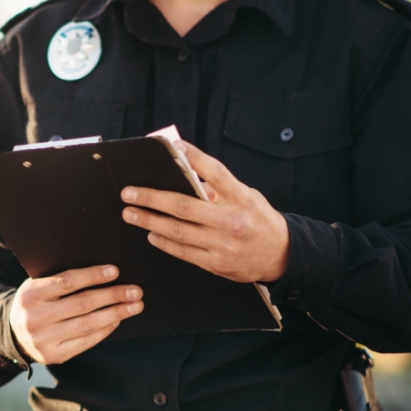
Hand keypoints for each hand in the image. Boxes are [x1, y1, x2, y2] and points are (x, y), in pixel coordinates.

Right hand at [9, 265, 143, 364]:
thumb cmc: (35, 303)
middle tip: (136, 291)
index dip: (93, 276)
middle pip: (82, 304)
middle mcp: (35, 318)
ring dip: (115, 314)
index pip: (67, 282)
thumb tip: (105, 274)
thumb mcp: (38, 286)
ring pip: (87, 324)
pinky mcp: (53, 355)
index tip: (115, 271)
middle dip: (113, 296)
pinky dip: (105, 329)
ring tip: (134, 306)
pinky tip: (117, 320)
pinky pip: (86, 341)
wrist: (13, 333)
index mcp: (31, 294)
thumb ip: (61, 281)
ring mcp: (43, 339)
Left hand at [120, 141, 289, 282]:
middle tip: (129, 193)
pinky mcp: (217, 264)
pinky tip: (151, 234)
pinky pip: (184, 252)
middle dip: (151, 199)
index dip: (194, 158)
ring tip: (131, 213)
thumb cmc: (259, 220)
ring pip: (178, 231)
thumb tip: (185, 175)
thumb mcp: (247, 197)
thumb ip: (220, 188)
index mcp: (241, 198)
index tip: (173, 146)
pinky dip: (164, 242)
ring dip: (150, 221)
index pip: (215, 172)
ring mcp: (223, 245)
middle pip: (184, 207)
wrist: (281, 255)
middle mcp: (231, 221)